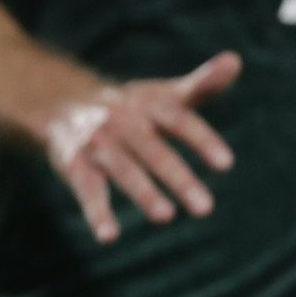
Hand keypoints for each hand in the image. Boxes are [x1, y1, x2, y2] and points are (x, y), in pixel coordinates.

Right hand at [42, 52, 239, 243]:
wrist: (60, 102)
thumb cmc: (129, 106)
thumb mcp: (164, 94)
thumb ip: (203, 84)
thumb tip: (236, 59)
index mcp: (148, 104)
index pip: (178, 120)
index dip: (201, 140)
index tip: (226, 164)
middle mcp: (121, 122)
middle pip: (152, 149)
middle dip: (177, 177)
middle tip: (205, 208)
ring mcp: (96, 144)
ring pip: (121, 169)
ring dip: (142, 191)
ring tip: (166, 216)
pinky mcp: (73, 164)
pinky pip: (86, 189)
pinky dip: (96, 213)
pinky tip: (109, 237)